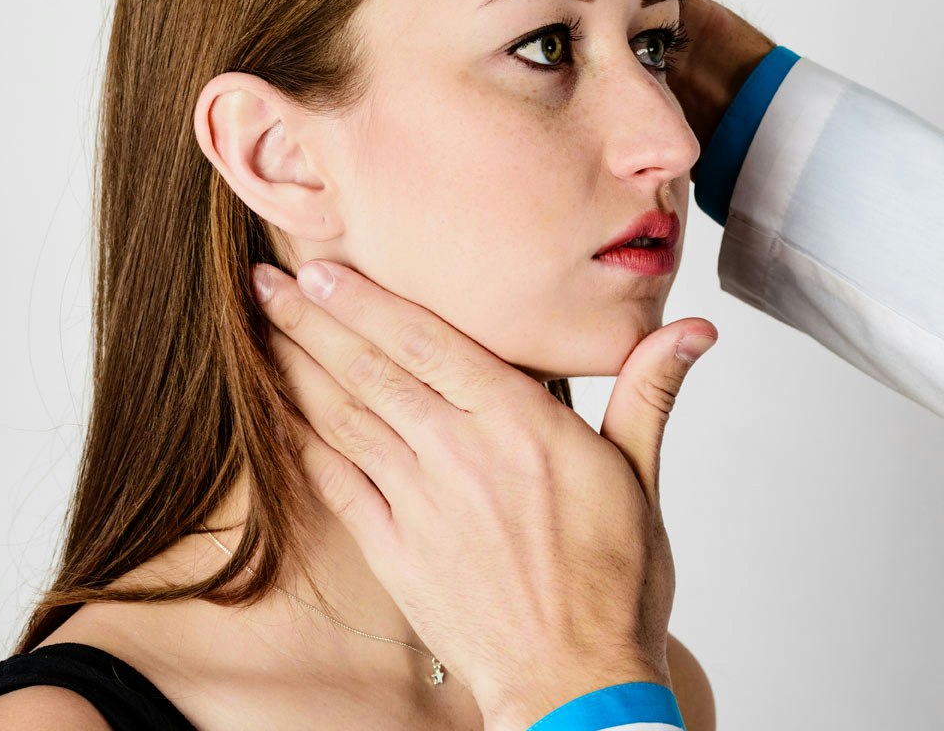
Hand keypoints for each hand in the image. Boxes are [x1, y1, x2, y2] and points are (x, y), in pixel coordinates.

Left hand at [252, 259, 716, 729]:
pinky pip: (334, 483)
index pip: (428, 341)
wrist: (576, 682)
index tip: (324, 269)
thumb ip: (650, 392)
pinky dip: (299, 443)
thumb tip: (693, 331)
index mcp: (518, 423)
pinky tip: (273, 412)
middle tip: (265, 282)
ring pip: (343, 417)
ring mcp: (418, 501)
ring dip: (295, 369)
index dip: (367, 302)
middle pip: (371, 369)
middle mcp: (459, 452)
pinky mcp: (393, 548)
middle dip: (312, 320)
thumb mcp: (642, 475)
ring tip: (257, 329)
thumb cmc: (612, 581)